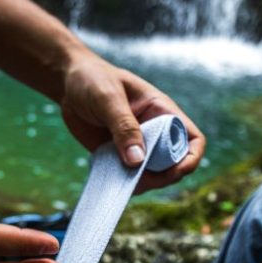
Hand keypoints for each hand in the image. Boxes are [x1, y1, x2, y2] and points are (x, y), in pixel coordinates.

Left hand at [61, 53, 205, 192]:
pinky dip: (124, 183)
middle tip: (139, 179)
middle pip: (174, 163)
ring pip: (152, 174)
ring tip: (123, 182)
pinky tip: (112, 182)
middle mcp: (155, 131)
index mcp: (162, 111)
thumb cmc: (93, 79)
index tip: (176, 170)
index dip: (190, 158)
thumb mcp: (107, 97)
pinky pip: (128, 175)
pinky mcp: (118, 154)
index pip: (192, 138)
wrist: (69, 83)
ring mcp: (137, 145)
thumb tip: (137, 160)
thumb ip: (123, 126)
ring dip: (143, 183)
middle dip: (163, 176)